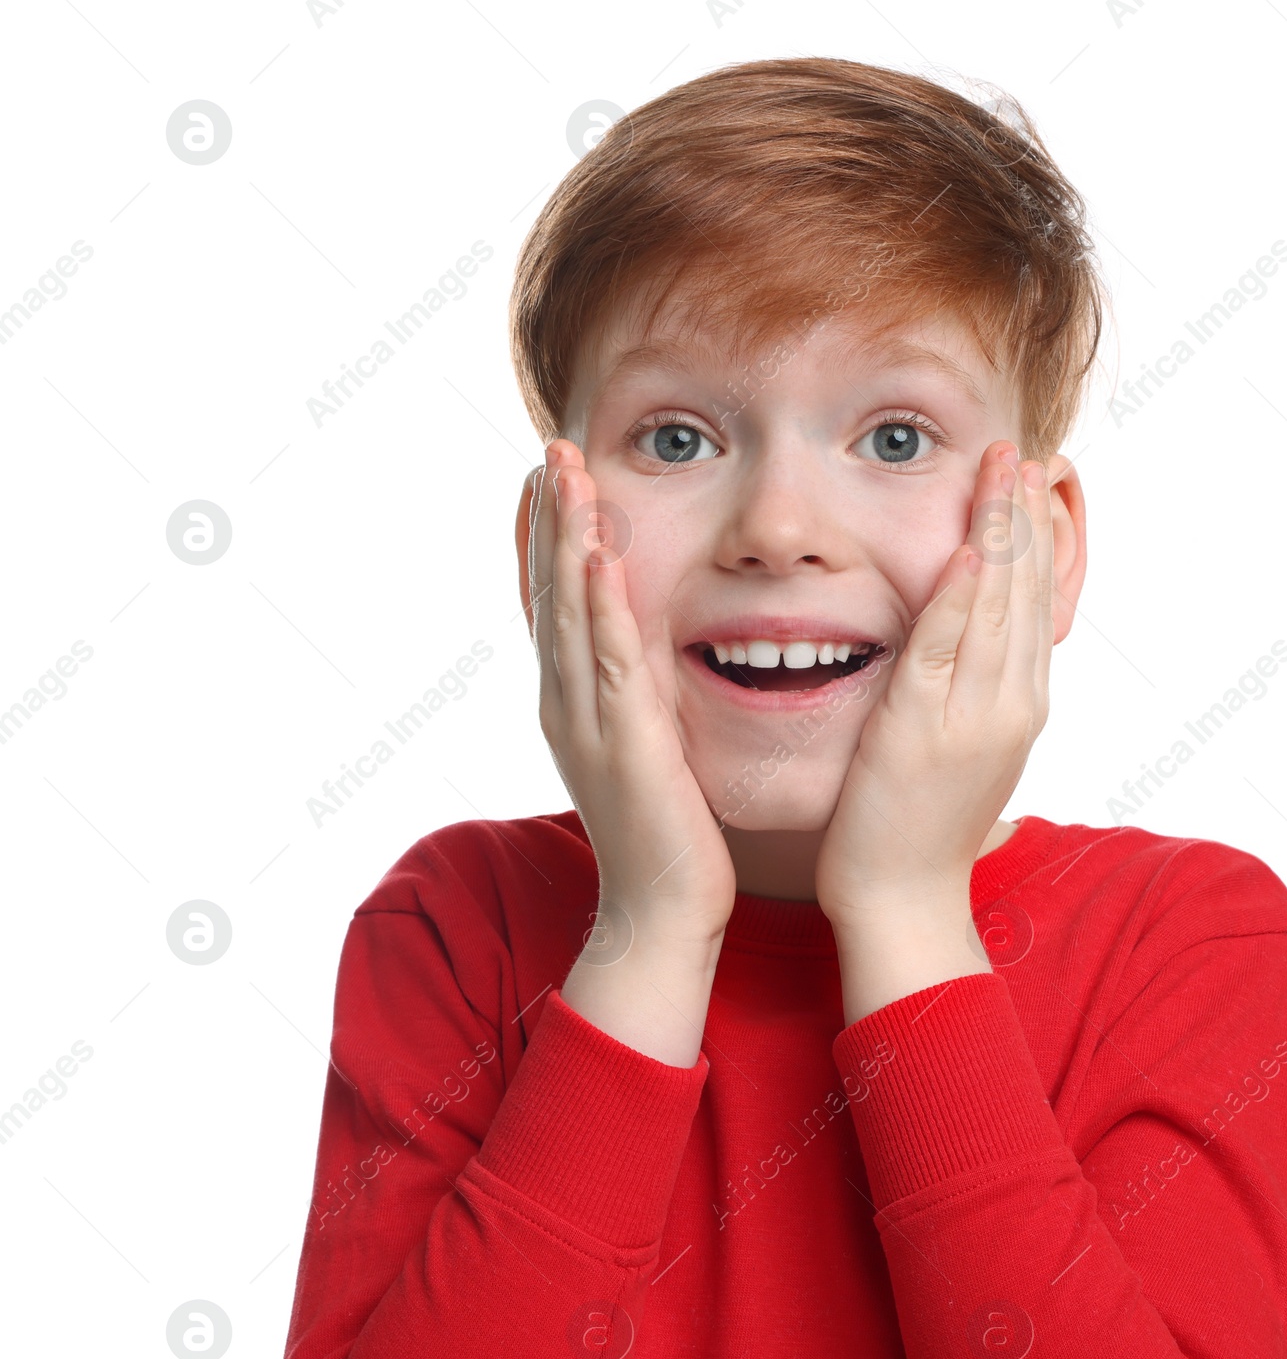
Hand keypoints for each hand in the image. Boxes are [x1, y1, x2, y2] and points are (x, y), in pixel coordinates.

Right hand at [521, 439, 735, 950]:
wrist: (661, 909)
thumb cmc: (665, 831)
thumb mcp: (645, 747)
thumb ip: (637, 697)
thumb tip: (645, 656)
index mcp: (572, 702)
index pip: (554, 603)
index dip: (548, 538)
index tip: (551, 478)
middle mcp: (566, 702)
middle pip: (550, 592)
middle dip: (550, 517)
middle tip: (550, 449)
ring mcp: (586, 719)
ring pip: (570, 612)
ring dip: (567, 537)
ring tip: (565, 471)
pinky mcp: (623, 740)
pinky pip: (608, 658)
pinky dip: (599, 603)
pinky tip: (597, 555)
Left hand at [814, 440, 1071, 1015]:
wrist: (903, 895)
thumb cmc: (921, 822)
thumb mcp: (965, 744)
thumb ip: (976, 690)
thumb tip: (977, 644)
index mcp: (1020, 701)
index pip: (1037, 600)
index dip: (1038, 537)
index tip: (1035, 480)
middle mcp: (1012, 701)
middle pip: (1027, 591)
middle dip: (1027, 517)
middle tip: (1026, 451)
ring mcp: (975, 715)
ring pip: (997, 607)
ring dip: (1000, 533)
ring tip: (1004, 470)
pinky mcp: (926, 728)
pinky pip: (946, 648)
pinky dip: (959, 596)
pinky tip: (965, 549)